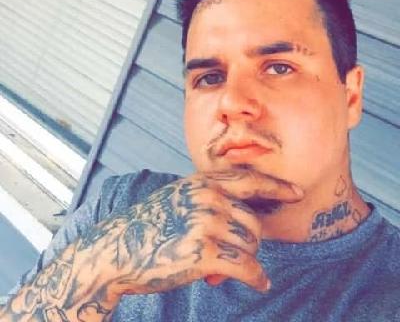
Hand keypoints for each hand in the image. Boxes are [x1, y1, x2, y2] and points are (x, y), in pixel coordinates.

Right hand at [80, 170, 302, 298]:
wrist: (117, 249)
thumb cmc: (149, 225)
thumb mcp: (178, 199)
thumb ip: (209, 201)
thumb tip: (243, 220)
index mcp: (202, 182)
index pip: (249, 181)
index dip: (276, 187)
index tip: (296, 192)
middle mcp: (208, 198)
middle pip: (254, 221)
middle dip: (251, 240)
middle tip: (238, 254)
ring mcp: (207, 224)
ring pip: (251, 244)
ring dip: (246, 259)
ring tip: (228, 267)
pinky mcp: (205, 254)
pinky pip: (247, 267)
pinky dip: (257, 277)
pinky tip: (260, 284)